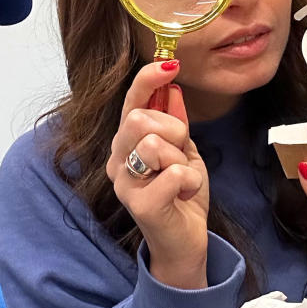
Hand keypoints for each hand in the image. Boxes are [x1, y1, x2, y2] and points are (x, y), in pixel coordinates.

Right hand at [105, 60, 209, 288]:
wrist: (186, 243)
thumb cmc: (182, 198)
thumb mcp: (185, 153)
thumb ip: (175, 123)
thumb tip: (172, 89)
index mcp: (127, 145)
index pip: (131, 102)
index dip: (147, 79)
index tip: (171, 64)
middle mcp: (118, 161)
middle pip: (140, 118)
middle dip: (174, 130)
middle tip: (181, 155)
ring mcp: (125, 184)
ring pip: (154, 143)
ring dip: (181, 159)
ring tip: (183, 179)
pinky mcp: (139, 204)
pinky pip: (172, 172)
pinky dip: (189, 180)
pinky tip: (185, 195)